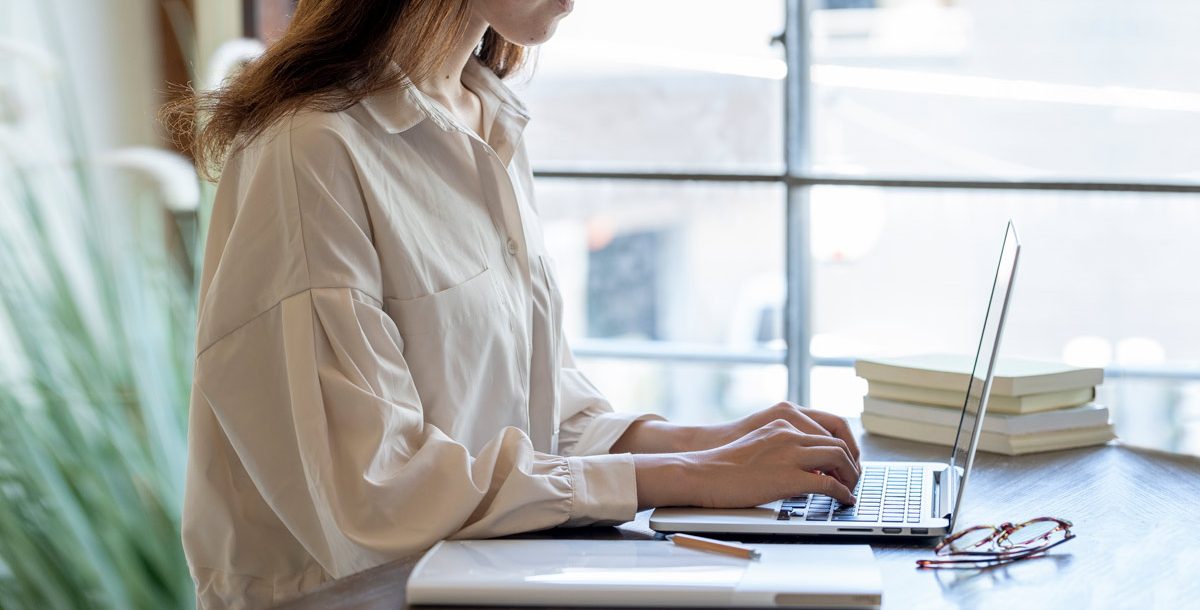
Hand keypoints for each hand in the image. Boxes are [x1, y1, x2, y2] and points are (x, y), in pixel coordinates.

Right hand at [632, 419, 859, 508]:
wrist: (703, 473)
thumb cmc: (725, 466)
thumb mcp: (759, 445)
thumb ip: (783, 448)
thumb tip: (807, 466)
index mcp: (782, 422)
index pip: (828, 427)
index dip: (844, 446)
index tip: (847, 461)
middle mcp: (789, 432)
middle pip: (838, 442)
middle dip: (852, 462)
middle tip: (854, 478)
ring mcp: (789, 453)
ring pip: (838, 458)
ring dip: (851, 476)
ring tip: (851, 489)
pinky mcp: (788, 476)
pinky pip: (828, 483)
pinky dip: (842, 492)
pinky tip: (844, 500)